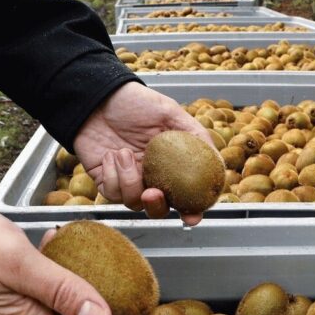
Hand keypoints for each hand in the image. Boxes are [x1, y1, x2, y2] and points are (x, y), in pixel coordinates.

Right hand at [0, 202, 156, 314]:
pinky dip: (62, 269)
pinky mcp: (7, 284)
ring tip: (114, 277)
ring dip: (88, 296)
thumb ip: (60, 290)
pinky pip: (45, 285)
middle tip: (140, 310)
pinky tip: (61, 243)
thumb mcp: (18, 263)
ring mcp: (13, 301)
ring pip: (62, 309)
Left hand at [74, 82, 213, 225]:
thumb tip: (217, 159)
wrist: (97, 97)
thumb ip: (194, 135)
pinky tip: (109, 155)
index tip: (191, 217)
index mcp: (169, 164)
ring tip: (122, 153)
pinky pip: (111, 193)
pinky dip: (110, 175)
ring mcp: (127, 179)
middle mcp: (150, 176)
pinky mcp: (105, 180)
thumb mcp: (169, 113)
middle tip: (152, 192)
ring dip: (128, 180)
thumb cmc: (134, 102)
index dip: (190, 211)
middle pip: (158, 208)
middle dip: (157, 207)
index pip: (184, 195)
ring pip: (133, 203)